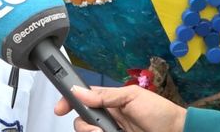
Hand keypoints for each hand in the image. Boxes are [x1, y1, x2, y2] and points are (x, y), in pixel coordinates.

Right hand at [54, 85, 186, 131]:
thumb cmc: (160, 112)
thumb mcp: (132, 97)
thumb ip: (105, 95)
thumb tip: (79, 92)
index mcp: (109, 101)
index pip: (82, 99)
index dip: (68, 102)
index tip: (60, 109)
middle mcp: (108, 118)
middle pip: (82, 121)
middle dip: (84, 126)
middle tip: (98, 129)